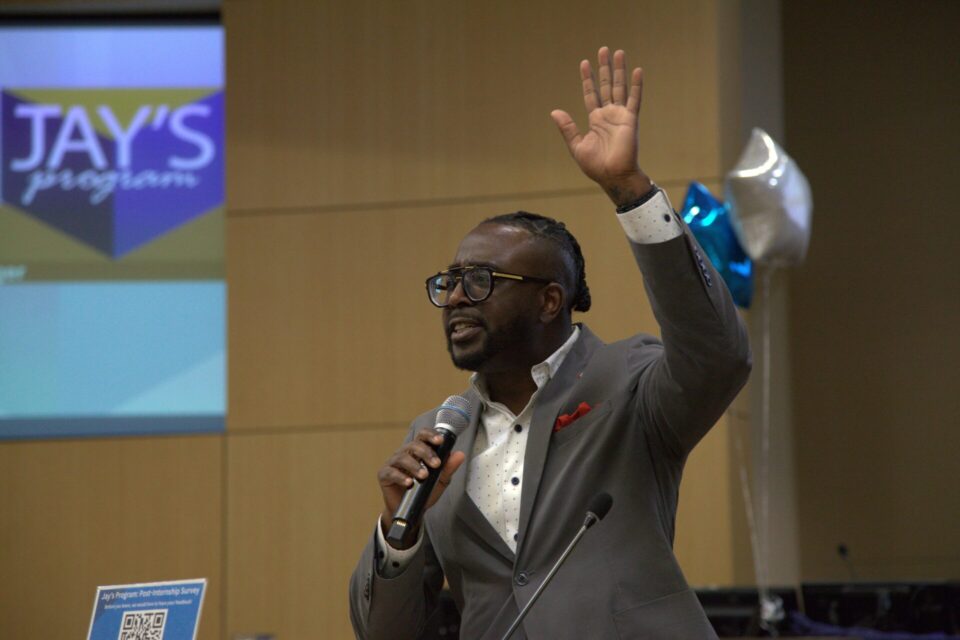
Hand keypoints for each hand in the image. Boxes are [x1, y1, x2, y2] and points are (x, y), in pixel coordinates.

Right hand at [377, 428, 465, 543]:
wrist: (412, 512)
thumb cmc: (424, 492)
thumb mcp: (440, 480)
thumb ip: (449, 468)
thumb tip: (460, 455)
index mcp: (418, 451)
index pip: (423, 436)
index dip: (430, 435)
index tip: (440, 441)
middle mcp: (404, 453)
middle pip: (414, 445)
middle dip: (426, 453)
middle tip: (436, 464)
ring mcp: (393, 463)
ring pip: (402, 457)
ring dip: (415, 466)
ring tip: (424, 476)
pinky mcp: (384, 475)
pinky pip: (391, 472)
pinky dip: (400, 477)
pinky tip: (409, 483)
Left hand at [551, 46, 653, 206]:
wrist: (613, 176)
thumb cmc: (596, 166)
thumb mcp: (577, 146)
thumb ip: (567, 128)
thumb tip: (554, 111)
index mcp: (595, 120)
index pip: (591, 94)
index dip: (588, 79)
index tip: (585, 63)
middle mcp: (608, 114)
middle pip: (605, 85)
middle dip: (604, 68)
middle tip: (603, 50)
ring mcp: (620, 115)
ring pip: (619, 87)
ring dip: (619, 70)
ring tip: (618, 52)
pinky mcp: (630, 119)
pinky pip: (634, 99)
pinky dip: (636, 85)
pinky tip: (637, 70)